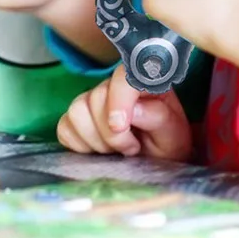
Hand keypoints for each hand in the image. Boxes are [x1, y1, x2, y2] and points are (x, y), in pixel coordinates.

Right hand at [57, 64, 192, 160]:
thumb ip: (158, 117)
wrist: (155, 162)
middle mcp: (114, 86)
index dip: (118, 99)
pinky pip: (65, 127)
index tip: (121, 127)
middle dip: (111, 133)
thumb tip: (135, 109)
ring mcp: (93, 101)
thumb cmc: (167, 144)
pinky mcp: (76, 120)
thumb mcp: (174, 135)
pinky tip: (98, 151)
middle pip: (96, 97)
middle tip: (130, 148)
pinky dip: (79, 144)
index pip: (122, 76)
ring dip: (95, 139)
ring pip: (77, 110)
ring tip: (114, 150)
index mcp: (143, 82)